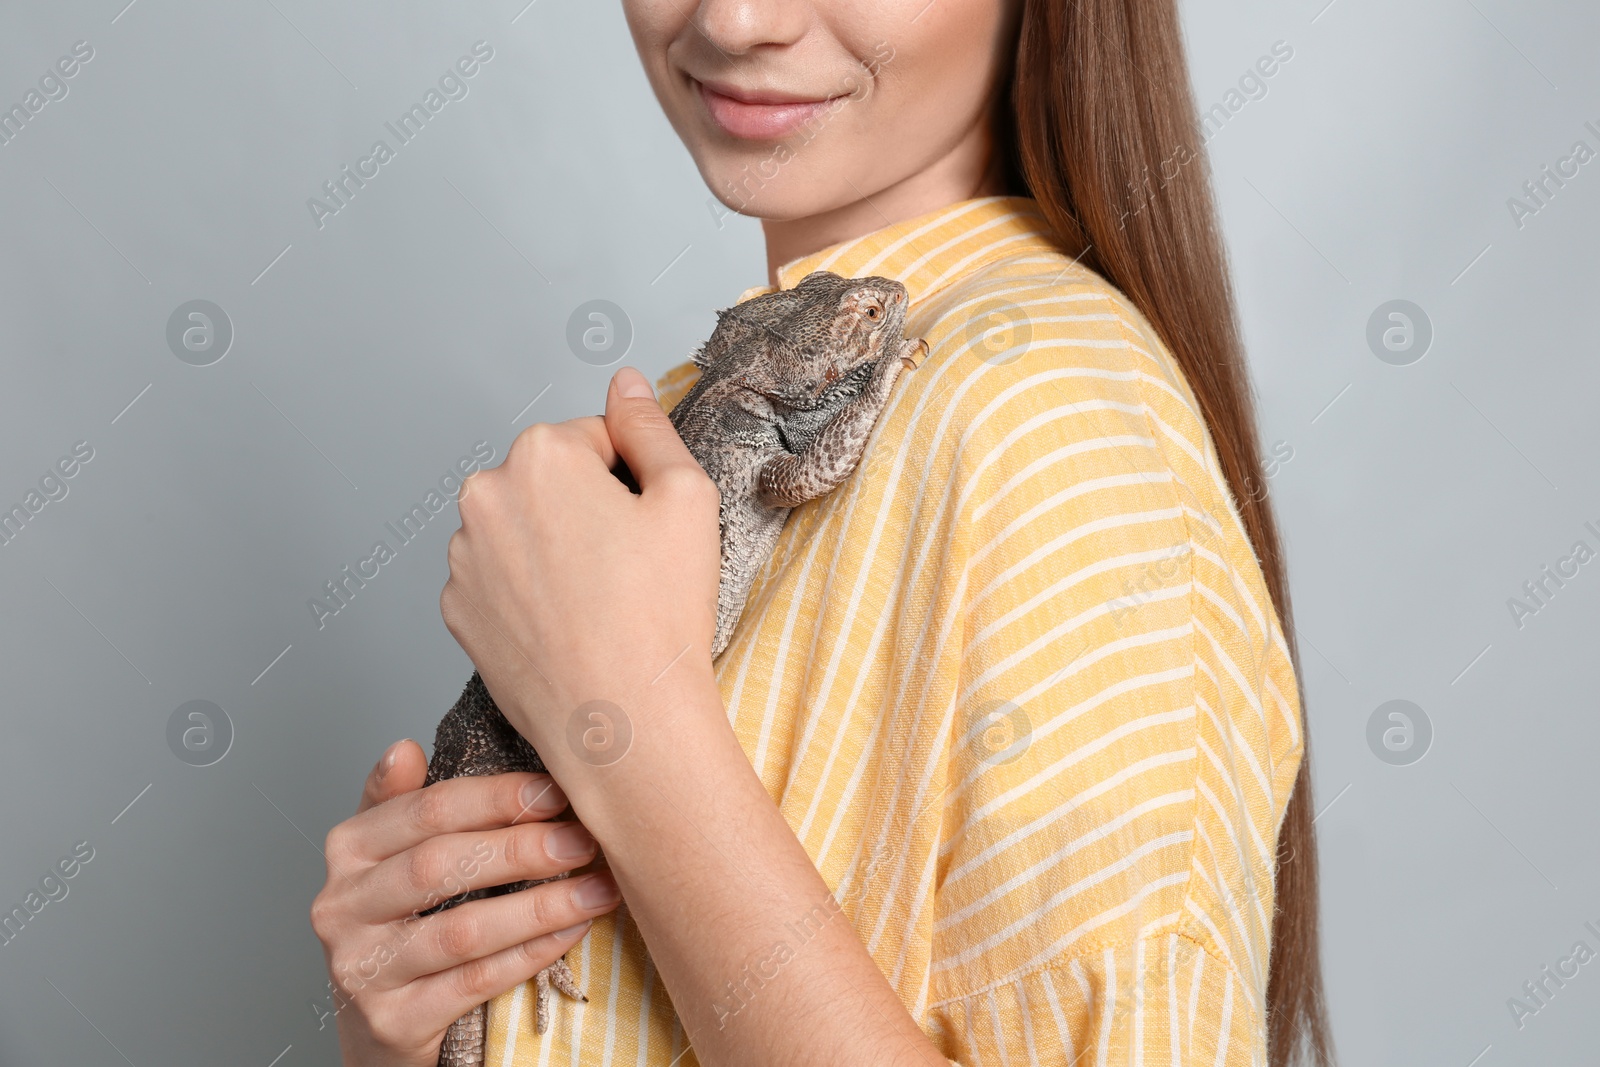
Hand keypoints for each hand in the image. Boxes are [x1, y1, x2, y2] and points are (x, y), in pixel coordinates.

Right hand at [309, 739, 623, 1066]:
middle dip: (523, 849)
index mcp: (349, 850)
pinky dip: (530, 953)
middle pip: (441, 865)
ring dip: (540, 907)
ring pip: (462, 929)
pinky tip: (571, 932)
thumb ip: (402, 803)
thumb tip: (405, 748)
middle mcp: (342, 907)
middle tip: (583, 840)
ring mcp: (362, 968)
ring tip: (596, 890)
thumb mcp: (393, 857)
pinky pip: (475, 981)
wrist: (378, 1024)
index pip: (426, 810)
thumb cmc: (400, 924)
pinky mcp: (391, 1021)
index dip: (497, 798)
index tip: (556, 791)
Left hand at [438, 366, 722, 779]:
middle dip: (587, 510)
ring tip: (598, 603)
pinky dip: (529, 594)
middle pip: (551, 481)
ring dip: (555, 550)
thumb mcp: (687, 497)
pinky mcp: (456, 611)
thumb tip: (625, 382)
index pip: (596, 438)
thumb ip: (649, 426)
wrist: (621, 721)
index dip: (634, 481)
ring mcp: (463, 558)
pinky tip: (567, 626)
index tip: (648, 530)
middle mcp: (485, 497)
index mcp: (540, 455)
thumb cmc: (659, 614)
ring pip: (523, 530)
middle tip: (629, 569)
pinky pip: (499, 580)